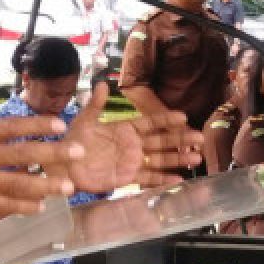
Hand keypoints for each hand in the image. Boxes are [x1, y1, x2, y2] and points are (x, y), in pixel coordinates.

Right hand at [0, 93, 82, 226]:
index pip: (12, 126)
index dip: (38, 125)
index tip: (60, 125)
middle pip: (23, 152)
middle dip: (54, 152)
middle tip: (78, 152)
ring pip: (19, 181)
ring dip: (46, 184)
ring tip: (67, 187)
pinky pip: (4, 204)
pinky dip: (23, 207)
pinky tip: (40, 208)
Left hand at [56, 84, 203, 191]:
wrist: (65, 165)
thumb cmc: (74, 140)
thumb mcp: (84, 120)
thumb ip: (95, 104)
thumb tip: (102, 84)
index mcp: (126, 129)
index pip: (150, 122)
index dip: (166, 119)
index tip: (183, 117)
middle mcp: (133, 145)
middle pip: (162, 141)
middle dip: (181, 140)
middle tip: (199, 138)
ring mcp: (132, 162)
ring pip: (160, 160)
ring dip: (178, 159)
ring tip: (196, 158)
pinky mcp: (127, 178)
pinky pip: (148, 179)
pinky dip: (162, 180)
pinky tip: (178, 180)